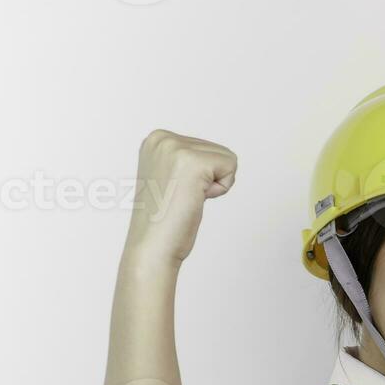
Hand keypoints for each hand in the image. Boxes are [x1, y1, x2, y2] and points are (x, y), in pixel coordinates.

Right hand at [124, 129, 237, 268]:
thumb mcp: (169, 177)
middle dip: (207, 179)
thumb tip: (208, 156)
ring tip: (186, 198)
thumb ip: (184, 160)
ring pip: (226, 158)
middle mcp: (162, 138)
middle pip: (216, 150)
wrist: (152, 247)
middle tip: (181, 198)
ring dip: (212, 185)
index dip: (199, 176)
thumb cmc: (163, 220)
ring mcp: (176, 148)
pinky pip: (231, 165)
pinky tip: (195, 199)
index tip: (176, 191)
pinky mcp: (193, 162)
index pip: (204, 147)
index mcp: (156, 139)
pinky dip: (219, 189)